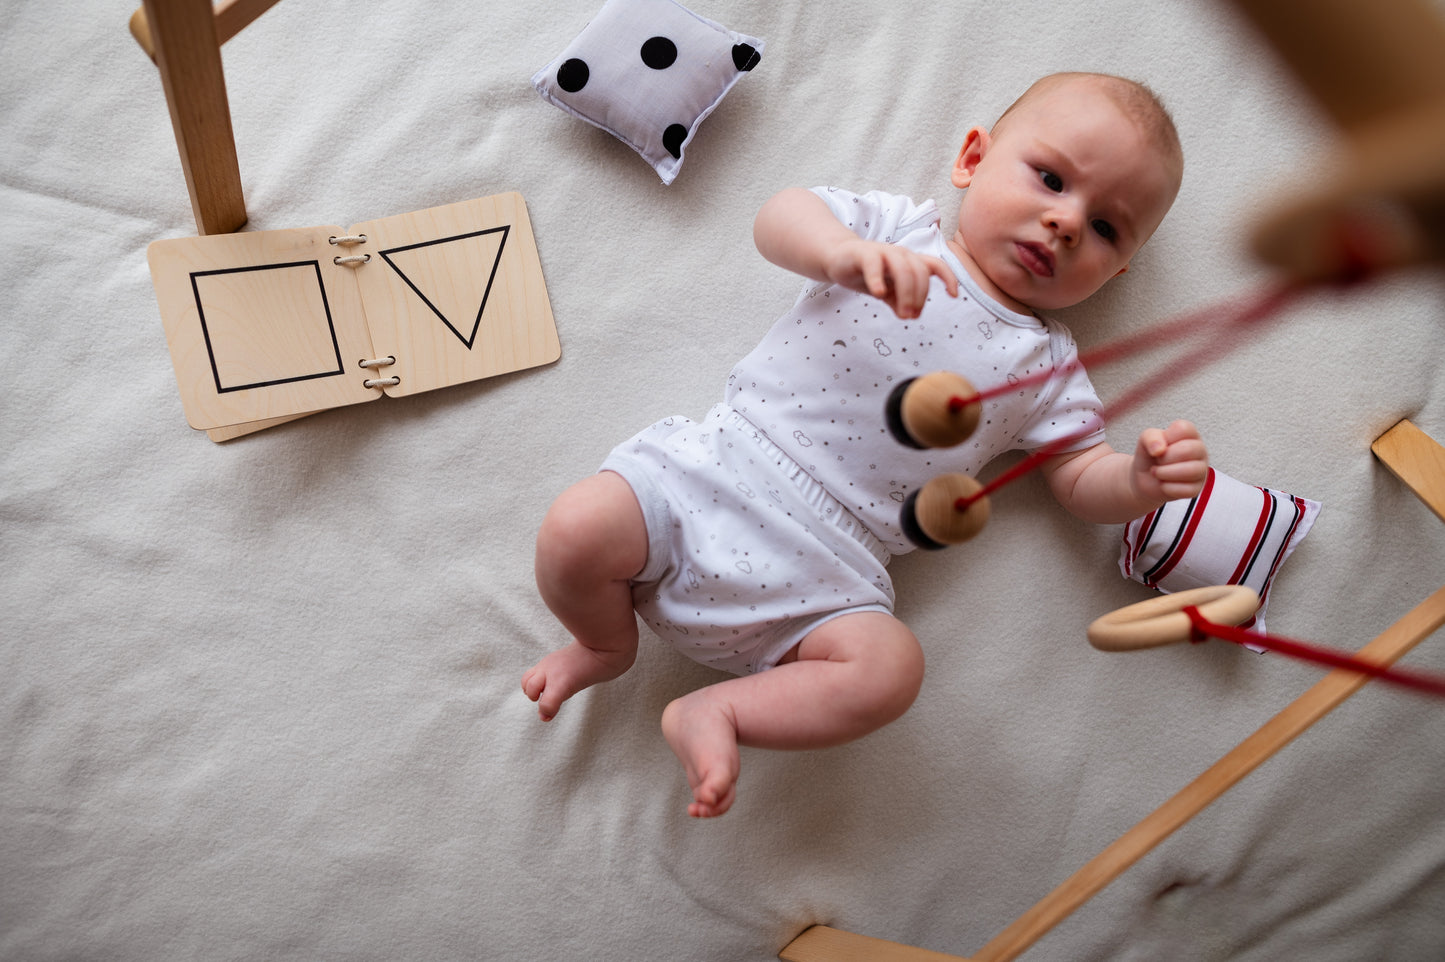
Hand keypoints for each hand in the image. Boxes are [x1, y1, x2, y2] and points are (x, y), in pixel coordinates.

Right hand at [823, 239, 957, 318]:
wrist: (837, 259)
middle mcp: (900, 254)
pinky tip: (879, 295)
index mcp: (909, 261)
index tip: (953, 296)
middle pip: (920, 272)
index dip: (949, 277)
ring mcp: (882, 252)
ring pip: (903, 268)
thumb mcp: (887, 292)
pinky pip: (875, 264)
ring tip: (902, 314)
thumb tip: (910, 315)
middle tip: (910, 317)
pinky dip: (879, 280)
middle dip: (920, 297)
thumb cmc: (866, 273)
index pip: (935, 265)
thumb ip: (899, 301)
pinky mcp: (863, 254)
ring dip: (906, 293)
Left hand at [1131, 420, 1207, 502]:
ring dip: (1165, 473)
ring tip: (1157, 472)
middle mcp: (1199, 450)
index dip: (1166, 438)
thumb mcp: (1145, 440)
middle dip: (1165, 458)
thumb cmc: (1150, 455)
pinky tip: (1163, 484)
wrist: (1143, 478)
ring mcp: (1201, 470)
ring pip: (1191, 471)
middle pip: (1188, 450)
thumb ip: (1151, 437)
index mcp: (1189, 434)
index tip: (1160, 445)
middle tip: (1157, 461)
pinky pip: (1186, 490)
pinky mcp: (1196, 488)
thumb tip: (1160, 449)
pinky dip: (1167, 488)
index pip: (1184, 429)